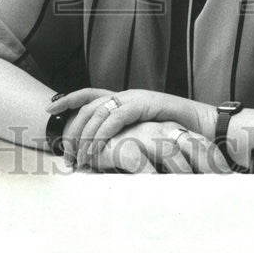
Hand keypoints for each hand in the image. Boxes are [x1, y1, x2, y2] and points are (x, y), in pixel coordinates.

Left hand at [47, 88, 217, 168]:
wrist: (203, 126)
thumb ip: (124, 137)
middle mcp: (126, 95)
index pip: (89, 94)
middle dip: (73, 129)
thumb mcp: (143, 135)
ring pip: (98, 113)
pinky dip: (102, 134)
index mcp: (123, 99)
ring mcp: (134, 97)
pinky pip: (115, 118)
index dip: (68, 98)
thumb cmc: (175, 134)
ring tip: (80, 158)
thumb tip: (104, 154)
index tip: (50, 107)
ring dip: (85, 136)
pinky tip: (97, 150)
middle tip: (67, 153)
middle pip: (88, 106)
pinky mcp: (144, 104)